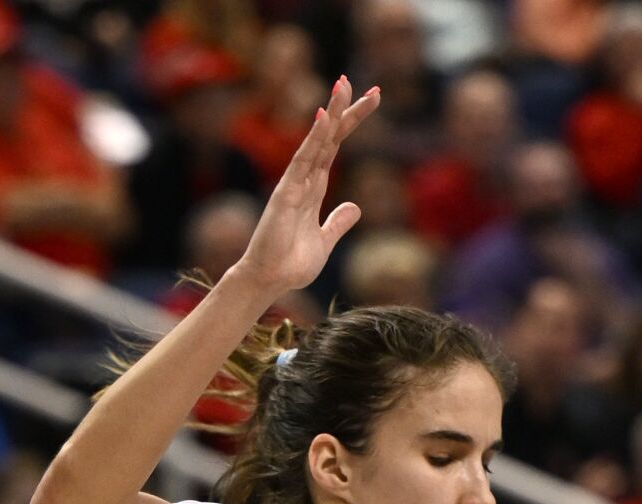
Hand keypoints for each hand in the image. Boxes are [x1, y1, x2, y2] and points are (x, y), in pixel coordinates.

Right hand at [235, 74, 379, 297]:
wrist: (270, 280)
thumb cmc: (291, 263)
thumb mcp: (325, 241)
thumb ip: (338, 222)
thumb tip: (355, 207)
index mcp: (315, 188)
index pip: (335, 147)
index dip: (351, 124)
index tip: (371, 101)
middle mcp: (305, 179)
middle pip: (331, 138)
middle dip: (348, 111)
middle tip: (371, 89)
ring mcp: (294, 183)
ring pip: (317, 141)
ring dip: (331, 113)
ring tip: (344, 86)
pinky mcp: (285, 193)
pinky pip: (302, 160)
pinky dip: (314, 139)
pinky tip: (324, 118)